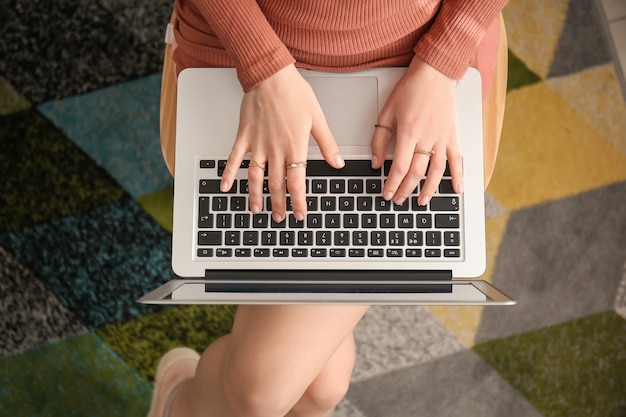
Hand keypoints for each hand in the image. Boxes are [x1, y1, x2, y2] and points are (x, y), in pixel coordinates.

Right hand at [220, 64, 343, 221]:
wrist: (270, 74)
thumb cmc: (294, 92)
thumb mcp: (317, 118)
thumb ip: (327, 144)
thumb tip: (338, 162)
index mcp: (295, 146)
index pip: (297, 182)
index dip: (299, 201)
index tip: (300, 214)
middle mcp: (275, 149)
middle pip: (276, 184)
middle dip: (279, 204)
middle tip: (280, 218)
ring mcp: (257, 144)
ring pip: (256, 177)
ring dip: (256, 195)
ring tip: (257, 210)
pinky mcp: (244, 136)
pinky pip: (234, 159)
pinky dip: (229, 173)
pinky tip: (225, 187)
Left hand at [371, 56, 463, 206]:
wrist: (434, 73)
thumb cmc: (410, 90)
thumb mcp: (387, 112)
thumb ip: (379, 139)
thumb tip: (375, 163)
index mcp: (408, 132)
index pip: (399, 167)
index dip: (392, 184)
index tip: (387, 194)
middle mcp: (426, 138)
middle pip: (416, 172)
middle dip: (405, 190)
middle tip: (398, 200)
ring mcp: (441, 138)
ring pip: (436, 171)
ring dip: (429, 189)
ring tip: (421, 202)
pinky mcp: (452, 136)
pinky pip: (457, 160)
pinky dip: (458, 176)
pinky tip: (457, 190)